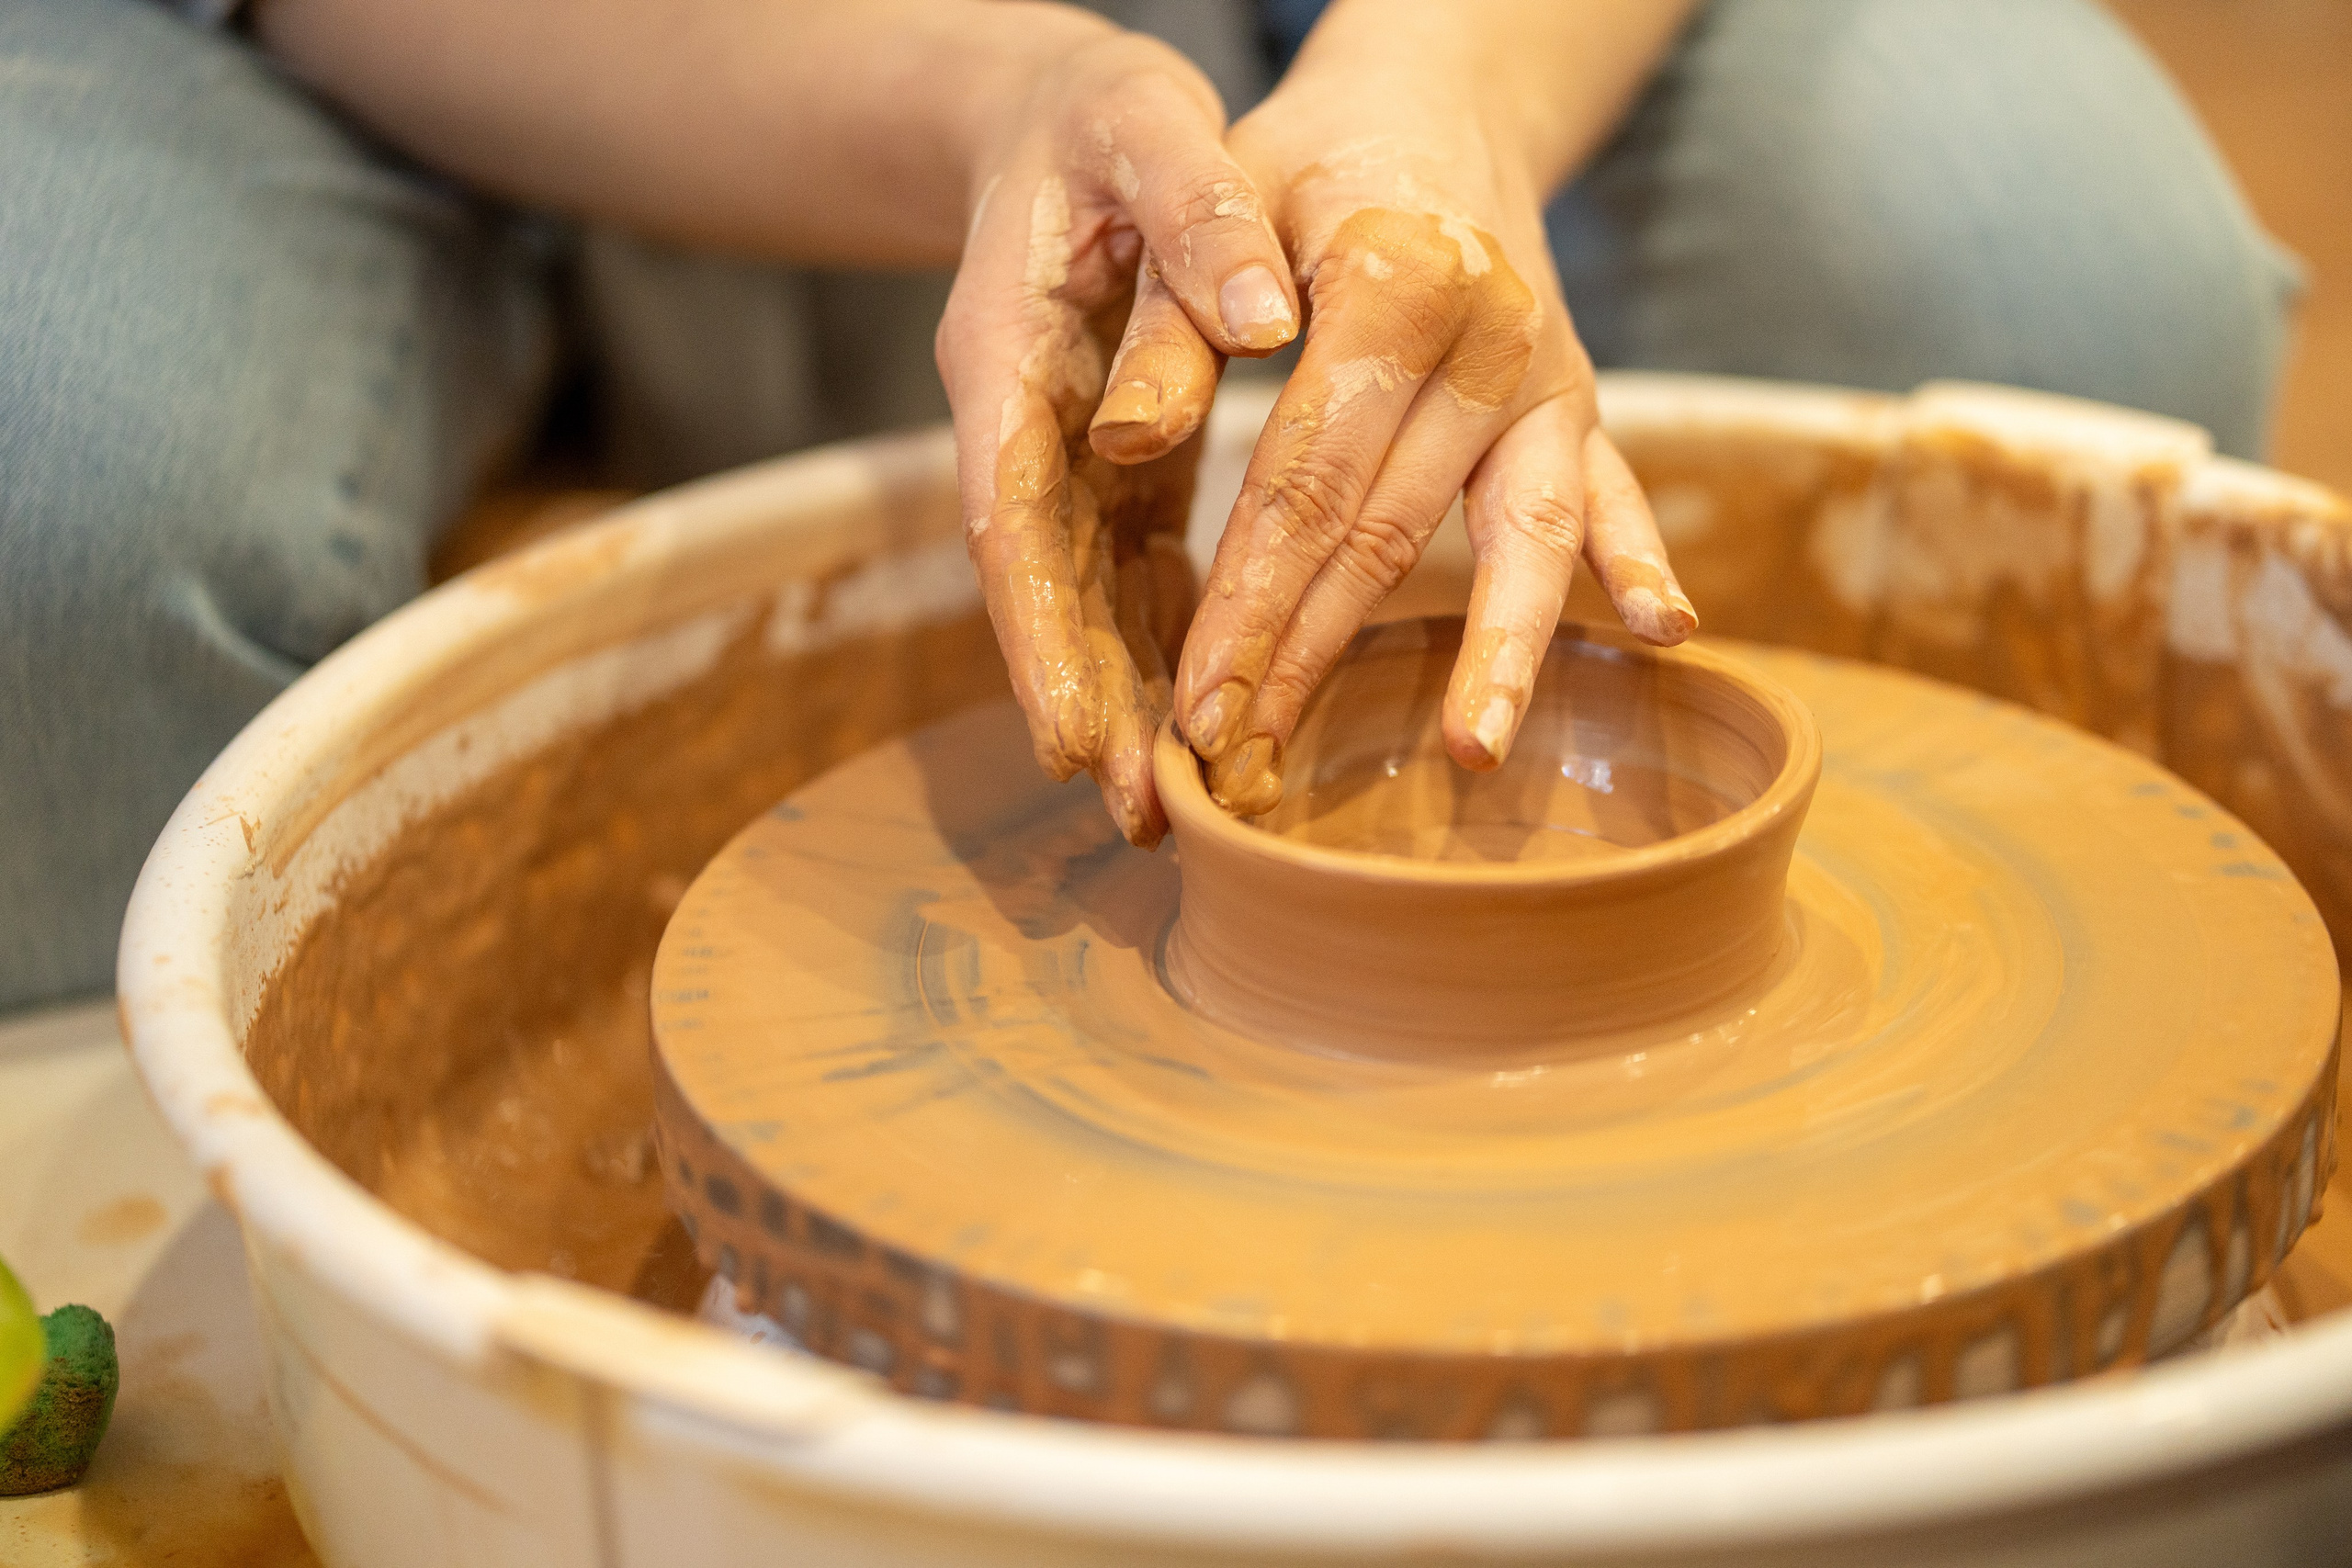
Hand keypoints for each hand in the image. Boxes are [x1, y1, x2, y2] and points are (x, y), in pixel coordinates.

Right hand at [935, 15, 1300, 846]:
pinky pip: (1135, 573)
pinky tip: (1203, 719)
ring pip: (1085, 599)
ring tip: (1165, 805)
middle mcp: (1024, 427)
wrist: (1066, 121)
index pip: (1010, 515)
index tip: (1071, 729)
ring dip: (1120, 700)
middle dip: (1078, 700)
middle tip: (1133, 808)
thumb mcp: (1149, 126)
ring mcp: (1066, 458)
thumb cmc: (1104, 120)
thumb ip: (1197, 214)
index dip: (1035, 630)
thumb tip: (1266, 323)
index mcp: (1007, 355)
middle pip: (1041, 587)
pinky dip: (1163, 646)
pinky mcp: (1116, 469)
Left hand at [1168, 72, 1694, 813]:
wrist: (1434, 106)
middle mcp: (1489, 336)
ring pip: (1516, 535)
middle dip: (1313, 655)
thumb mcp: (1220, 202)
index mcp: (1394, 283)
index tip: (1201, 704)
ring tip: (1472, 750)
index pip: (1306, 478)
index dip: (1250, 599)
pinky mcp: (1577, 402)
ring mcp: (1547, 376)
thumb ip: (1173, 324)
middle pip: (1390, 530)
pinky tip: (1663, 635)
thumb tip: (1128, 442)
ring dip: (1495, 651)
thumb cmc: (1306, 162)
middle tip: (1251, 759)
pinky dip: (1637, 560)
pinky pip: (1611, 492)